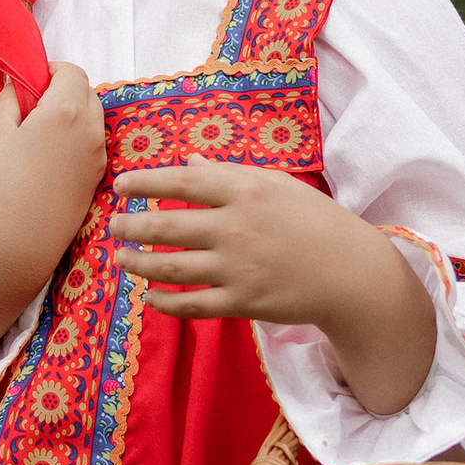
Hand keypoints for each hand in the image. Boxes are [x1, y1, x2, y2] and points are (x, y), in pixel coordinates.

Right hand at [0, 62, 105, 372]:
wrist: (16, 241)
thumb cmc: (0, 181)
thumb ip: (9, 97)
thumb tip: (19, 84)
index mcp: (67, 109)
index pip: (72, 71)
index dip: (51, 70)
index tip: (30, 82)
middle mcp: (92, 128)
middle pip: (87, 92)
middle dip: (64, 90)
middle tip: (32, 106)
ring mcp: (99, 155)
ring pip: (93, 119)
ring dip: (73, 114)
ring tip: (40, 135)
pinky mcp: (98, 179)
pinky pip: (92, 145)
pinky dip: (77, 139)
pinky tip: (50, 159)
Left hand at [112, 162, 438, 416]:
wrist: (351, 273)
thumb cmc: (314, 221)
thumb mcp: (277, 185)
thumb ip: (230, 173)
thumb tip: (190, 160)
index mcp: (245, 190)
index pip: (181, 180)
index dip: (144, 183)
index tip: (120, 186)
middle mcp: (236, 227)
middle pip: (166, 225)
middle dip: (131, 226)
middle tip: (114, 226)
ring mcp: (237, 268)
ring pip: (170, 267)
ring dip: (138, 263)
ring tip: (121, 259)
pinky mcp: (242, 303)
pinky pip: (191, 304)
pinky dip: (164, 302)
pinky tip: (150, 295)